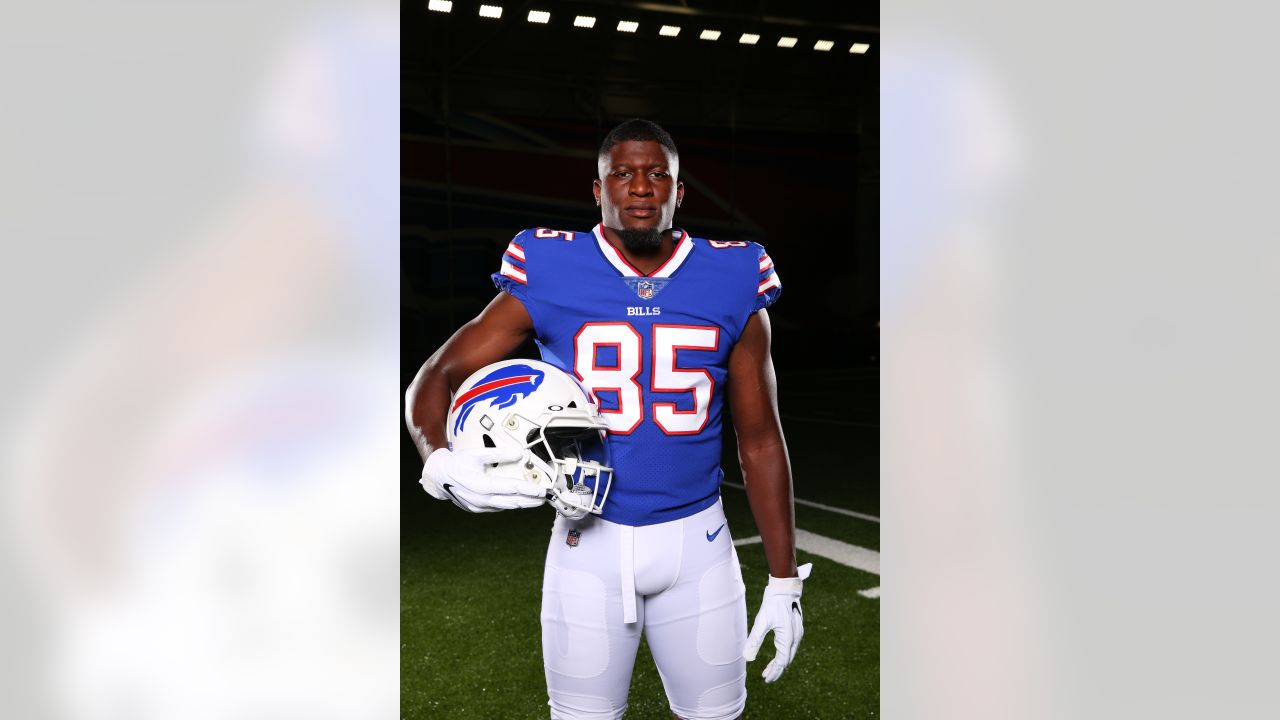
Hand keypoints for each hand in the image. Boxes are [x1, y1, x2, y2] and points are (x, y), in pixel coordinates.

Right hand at [420, 447, 546, 511]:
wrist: (437, 476)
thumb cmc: (456, 463)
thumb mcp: (476, 454)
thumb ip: (498, 454)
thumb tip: (518, 454)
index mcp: (482, 485)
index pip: (511, 488)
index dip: (528, 490)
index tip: (542, 490)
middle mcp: (481, 500)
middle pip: (511, 502)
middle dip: (529, 500)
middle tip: (544, 498)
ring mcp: (478, 507)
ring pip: (505, 507)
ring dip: (520, 504)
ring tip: (534, 500)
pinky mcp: (477, 509)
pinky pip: (496, 507)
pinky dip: (508, 504)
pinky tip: (517, 501)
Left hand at [743, 563, 812, 682]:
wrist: (784, 588)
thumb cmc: (772, 604)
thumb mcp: (761, 621)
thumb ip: (755, 640)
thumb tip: (747, 657)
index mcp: (788, 638)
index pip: (782, 661)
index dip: (774, 671)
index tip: (766, 678)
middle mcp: (796, 637)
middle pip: (787, 660)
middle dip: (777, 669)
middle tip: (766, 677)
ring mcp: (798, 633)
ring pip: (790, 653)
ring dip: (780, 662)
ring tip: (769, 669)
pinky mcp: (797, 628)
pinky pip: (791, 646)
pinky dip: (784, 654)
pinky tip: (777, 655)